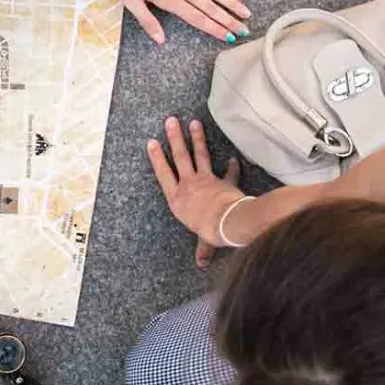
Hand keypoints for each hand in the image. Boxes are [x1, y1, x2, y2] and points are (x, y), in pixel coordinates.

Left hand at [108, 0, 249, 44]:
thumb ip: (147, 20)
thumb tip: (160, 40)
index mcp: (169, 0)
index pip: (196, 19)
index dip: (213, 29)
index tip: (229, 38)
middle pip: (210, 8)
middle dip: (228, 21)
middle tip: (245, 31)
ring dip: (231, 2)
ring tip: (246, 13)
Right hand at [147, 117, 245, 265]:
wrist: (228, 222)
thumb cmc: (209, 230)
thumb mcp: (203, 241)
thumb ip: (203, 248)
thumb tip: (202, 263)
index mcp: (178, 199)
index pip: (164, 174)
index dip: (157, 158)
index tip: (152, 142)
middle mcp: (189, 186)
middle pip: (180, 157)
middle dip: (175, 138)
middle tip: (171, 121)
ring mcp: (207, 180)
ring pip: (200, 155)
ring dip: (197, 138)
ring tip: (193, 122)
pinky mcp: (224, 181)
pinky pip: (228, 172)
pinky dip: (231, 166)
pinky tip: (232, 157)